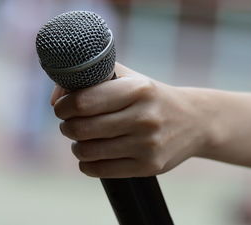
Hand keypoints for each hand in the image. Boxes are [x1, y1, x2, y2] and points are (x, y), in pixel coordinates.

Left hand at [51, 63, 206, 177]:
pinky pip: (99, 170)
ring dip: (77, 145)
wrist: (194, 121)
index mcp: (139, 89)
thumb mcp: (129, 78)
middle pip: (81, 128)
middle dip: (67, 126)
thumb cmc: (151, 97)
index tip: (62, 108)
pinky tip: (93, 154)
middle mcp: (145, 117)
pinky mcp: (149, 167)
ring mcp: (148, 144)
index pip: (83, 101)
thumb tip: (56, 99)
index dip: (64, 107)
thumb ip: (91, 79)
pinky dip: (87, 164)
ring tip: (83, 138)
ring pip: (87, 151)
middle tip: (70, 124)